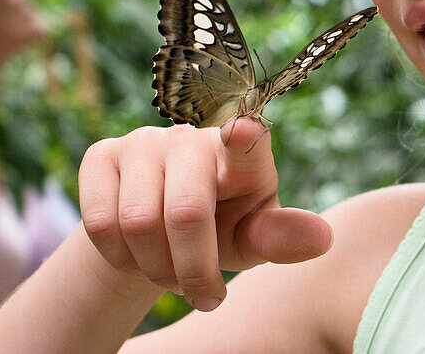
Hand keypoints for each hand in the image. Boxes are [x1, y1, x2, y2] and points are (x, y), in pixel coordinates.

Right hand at [78, 118, 332, 311]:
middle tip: (201, 294)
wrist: (162, 228)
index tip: (245, 131)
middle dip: (191, 271)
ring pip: (137, 223)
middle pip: (185, 213)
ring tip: (171, 273)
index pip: (246, 141)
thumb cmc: (223, 227)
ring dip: (155, 270)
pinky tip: (137, 256)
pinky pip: (101, 223)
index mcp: (243, 154)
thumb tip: (324, 238)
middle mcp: (192, 137)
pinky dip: (119, 258)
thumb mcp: (253, 238)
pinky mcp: (102, 154)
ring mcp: (144, 141)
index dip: (244, 137)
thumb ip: (280, 238)